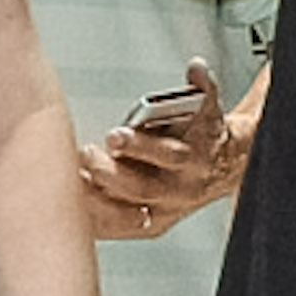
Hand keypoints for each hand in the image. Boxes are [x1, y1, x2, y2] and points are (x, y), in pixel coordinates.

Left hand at [81, 57, 243, 241]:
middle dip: (109, 172)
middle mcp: (179, 189)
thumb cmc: (203, 137)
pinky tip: (72, 203)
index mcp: (194, 159)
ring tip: (70, 178)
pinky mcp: (149, 225)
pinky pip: (117, 227)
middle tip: (86, 154)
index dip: (140, 146)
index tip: (115, 135)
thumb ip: (202, 87)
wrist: (225, 168)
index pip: (168, 155)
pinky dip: (93, 218)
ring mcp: (163, 209)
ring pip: (125, 213)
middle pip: (141, 188)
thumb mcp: (208, 109)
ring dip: (95, 198)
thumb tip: (196, 67)